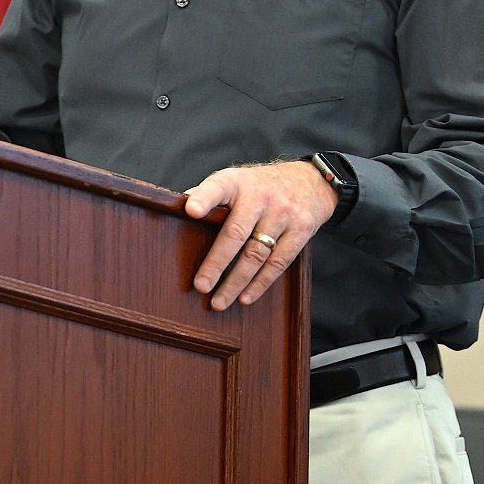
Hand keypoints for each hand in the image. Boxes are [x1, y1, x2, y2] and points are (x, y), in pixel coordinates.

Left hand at [183, 159, 334, 310]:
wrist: (309, 182)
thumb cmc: (259, 187)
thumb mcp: (235, 182)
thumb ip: (209, 196)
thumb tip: (175, 211)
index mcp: (237, 182)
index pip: (218, 187)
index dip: (204, 199)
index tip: (191, 211)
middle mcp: (260, 196)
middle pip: (236, 233)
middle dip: (217, 262)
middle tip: (200, 286)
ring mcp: (283, 213)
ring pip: (256, 254)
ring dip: (236, 282)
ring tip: (218, 302)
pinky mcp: (301, 230)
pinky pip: (278, 263)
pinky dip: (260, 284)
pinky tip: (244, 297)